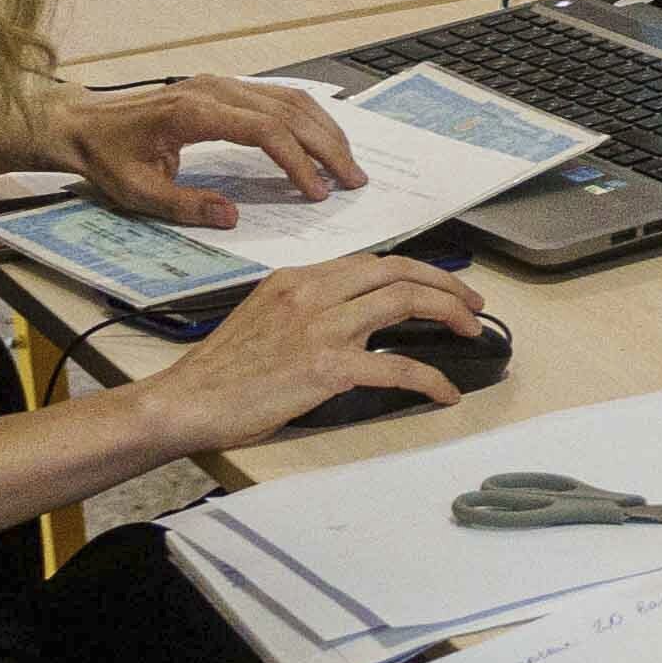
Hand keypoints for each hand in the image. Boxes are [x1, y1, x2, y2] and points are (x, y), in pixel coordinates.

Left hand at [48, 73, 359, 225]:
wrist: (83, 124)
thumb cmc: (107, 156)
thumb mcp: (137, 193)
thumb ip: (185, 205)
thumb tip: (232, 216)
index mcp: (193, 113)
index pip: (264, 131)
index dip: (297, 161)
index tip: (317, 191)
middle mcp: (213, 90)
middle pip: (288, 112)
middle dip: (326, 147)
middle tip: (354, 180)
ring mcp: (221, 84)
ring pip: (289, 100)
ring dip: (324, 130)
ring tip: (347, 162)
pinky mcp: (225, 88)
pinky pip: (277, 97)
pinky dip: (308, 118)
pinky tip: (322, 137)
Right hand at [133, 257, 496, 454]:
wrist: (188, 400)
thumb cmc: (222, 369)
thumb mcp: (263, 315)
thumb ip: (306, 306)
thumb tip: (351, 313)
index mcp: (298, 279)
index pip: (372, 262)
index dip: (416, 272)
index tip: (440, 287)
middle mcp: (313, 293)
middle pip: (398, 271)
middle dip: (446, 284)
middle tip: (473, 304)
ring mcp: (322, 328)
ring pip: (406, 302)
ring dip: (450, 314)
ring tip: (472, 332)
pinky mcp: (328, 368)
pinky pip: (398, 366)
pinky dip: (431, 379)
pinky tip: (445, 392)